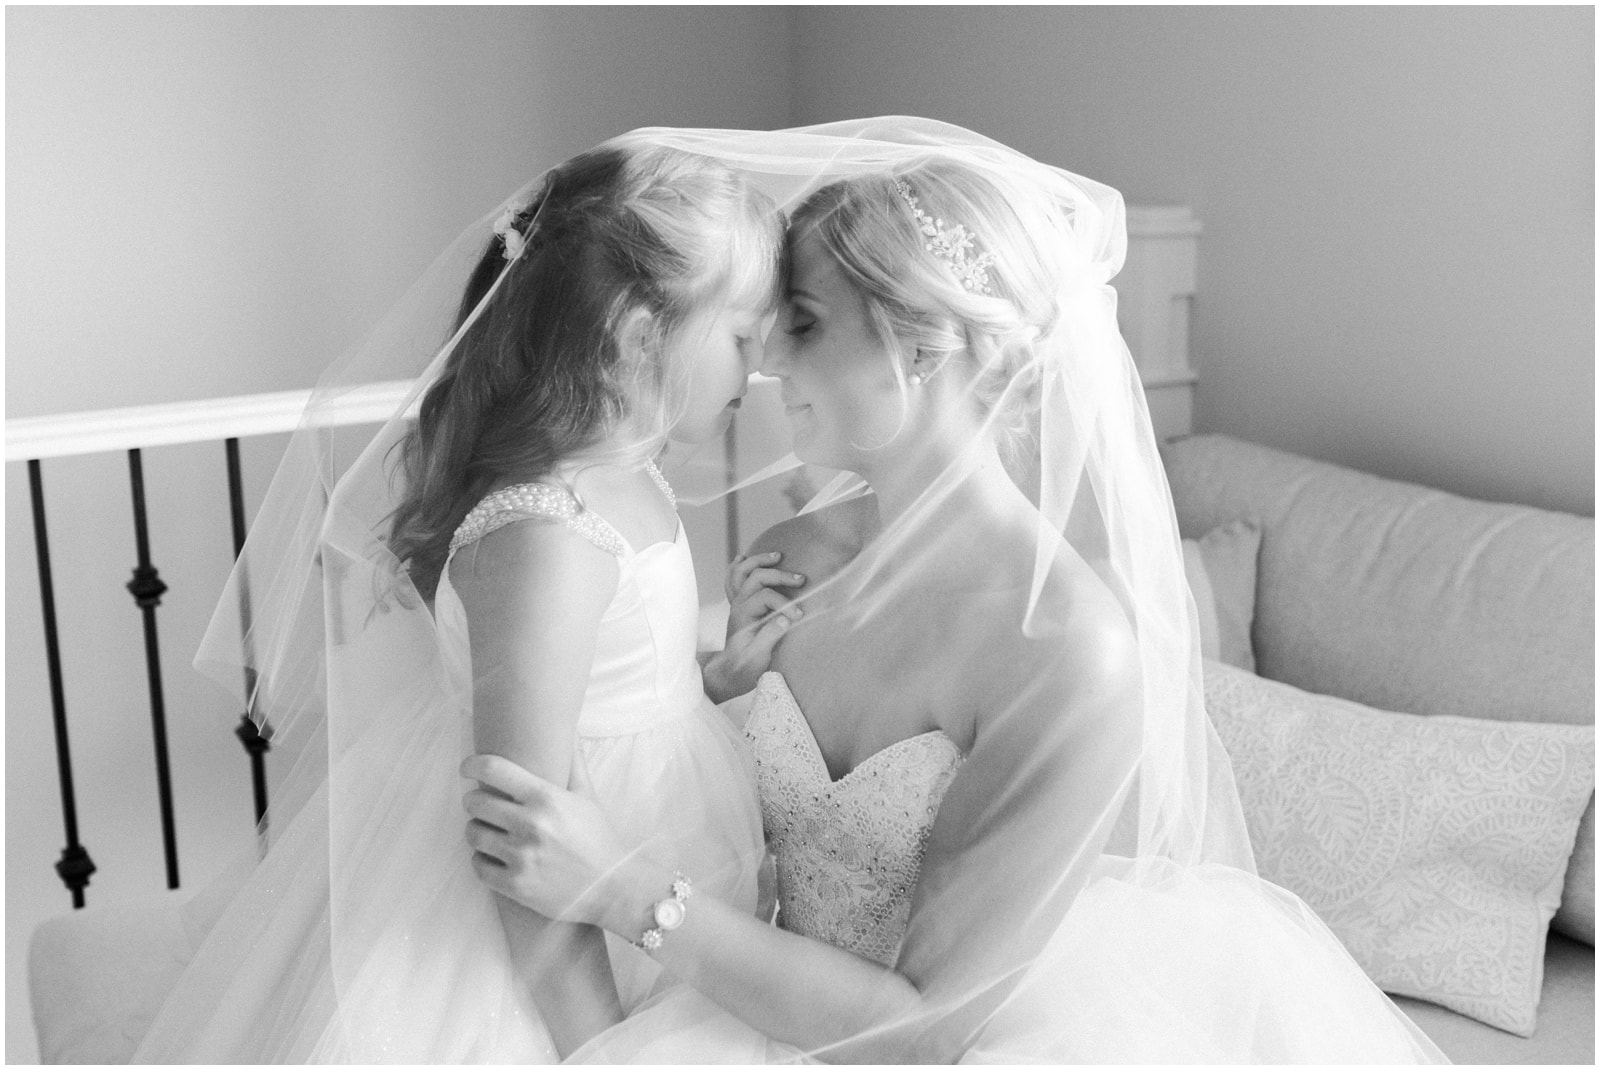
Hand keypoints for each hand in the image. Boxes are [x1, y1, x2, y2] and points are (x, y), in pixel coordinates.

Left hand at [461, 752, 629, 927]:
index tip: (467, 767)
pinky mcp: (515, 885)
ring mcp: (521, 857)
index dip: (473, 764)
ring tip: (487, 830)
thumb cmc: (598, 838)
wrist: (611, 886)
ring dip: (476, 829)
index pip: (494, 769)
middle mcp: (531, 825)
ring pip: (472, 833)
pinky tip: (492, 856)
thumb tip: (569, 731)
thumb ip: (572, 763)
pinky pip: (477, 866)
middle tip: (480, 804)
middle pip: (475, 801)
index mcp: (546, 798)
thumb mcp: (587, 796)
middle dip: (474, 800)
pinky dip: (481, 860)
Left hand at [704, 551, 805, 701]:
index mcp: (743, 615)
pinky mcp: (740, 604)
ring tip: (778, 556)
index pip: (766, 597)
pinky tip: (744, 557)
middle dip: (780, 575)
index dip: (785, 603)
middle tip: (802, 579)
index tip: (800, 615)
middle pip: (757, 577)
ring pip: (743, 572)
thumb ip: (771, 636)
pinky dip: (738, 566)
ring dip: (759, 561)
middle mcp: (738, 604)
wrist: (731, 672)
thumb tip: (786, 618)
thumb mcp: (759, 656)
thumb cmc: (746, 667)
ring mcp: (737, 602)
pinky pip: (733, 579)